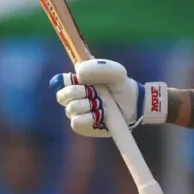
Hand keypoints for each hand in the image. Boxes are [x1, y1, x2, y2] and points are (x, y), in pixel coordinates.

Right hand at [49, 59, 167, 136]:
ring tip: (102, 104)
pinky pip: (77, 122)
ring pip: (71, 108)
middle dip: (78, 93)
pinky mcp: (82, 126)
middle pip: (62, 96)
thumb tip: (79, 72)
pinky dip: (89, 118)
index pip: (60, 80)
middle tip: (94, 92)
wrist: (133, 105)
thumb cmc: (121, 86)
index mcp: (77, 82)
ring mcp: (77, 113)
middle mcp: (74, 97)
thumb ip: (100, 67)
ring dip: (88, 105)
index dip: (66, 81)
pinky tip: (100, 115)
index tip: (80, 80)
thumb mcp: (116, 73)